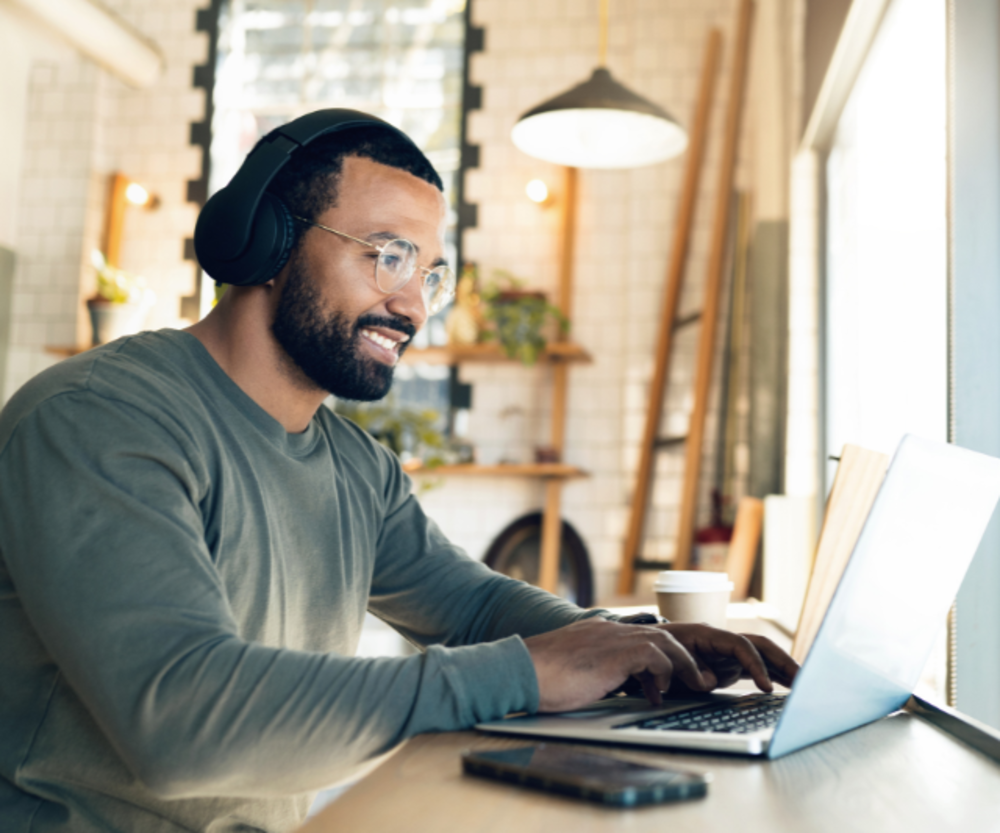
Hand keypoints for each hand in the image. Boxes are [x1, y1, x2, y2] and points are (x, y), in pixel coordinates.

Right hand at [523, 618, 711, 712]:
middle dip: (681, 657)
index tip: (663, 681)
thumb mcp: (569, 672)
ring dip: (682, 664)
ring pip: (664, 641)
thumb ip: (589, 672)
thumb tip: (600, 688)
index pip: (638, 637)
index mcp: (596, 633)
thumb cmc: (537, 677)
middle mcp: (607, 630)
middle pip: (660, 633)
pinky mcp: (614, 653)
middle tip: (694, 679)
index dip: (658, 657)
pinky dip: (665, 672)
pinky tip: (659, 692)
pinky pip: (655, 655)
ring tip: (692, 685)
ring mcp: (611, 638)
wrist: (520, 669)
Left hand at [658, 623, 799, 692]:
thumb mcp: (670, 661)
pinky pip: (756, 667)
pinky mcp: (729, 665)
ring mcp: (728, 653)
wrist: (649, 648)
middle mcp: (723, 640)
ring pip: (763, 656)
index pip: (741, 645)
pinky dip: (773, 675)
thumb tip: (709, 680)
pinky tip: (789, 686)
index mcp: (708, 634)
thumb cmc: (658, 653)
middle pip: (761, 645)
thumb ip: (691, 670)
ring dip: (783, 668)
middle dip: (783, 661)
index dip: (756, 665)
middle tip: (804, 681)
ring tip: (806, 685)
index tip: (766, 687)